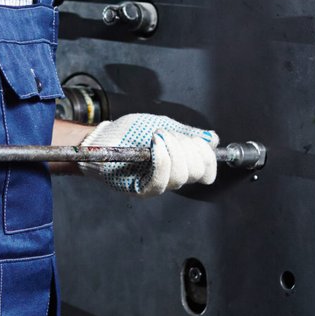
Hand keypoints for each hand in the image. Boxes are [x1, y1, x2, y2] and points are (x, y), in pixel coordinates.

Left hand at [79, 113, 216, 196]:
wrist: (102, 138)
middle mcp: (172, 178)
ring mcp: (157, 185)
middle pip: (197, 171)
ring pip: (181, 175)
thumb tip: (212, 139)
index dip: (207, 154)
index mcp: (181, 165)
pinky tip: (154, 143)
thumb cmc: (129, 132)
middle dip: (187, 146)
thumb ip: (187, 133)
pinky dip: (162, 158)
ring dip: (173, 148)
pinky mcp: (142, 190)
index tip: (194, 138)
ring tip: (156, 136)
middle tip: (166, 133)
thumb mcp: (164, 125)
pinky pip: (161, 180)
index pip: (207, 171)